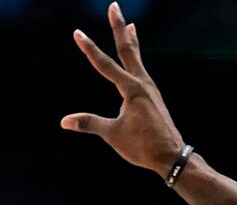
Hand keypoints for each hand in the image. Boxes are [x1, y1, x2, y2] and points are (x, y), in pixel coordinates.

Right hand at [61, 3, 188, 174]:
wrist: (172, 157)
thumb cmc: (143, 146)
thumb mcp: (113, 135)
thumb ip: (89, 124)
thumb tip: (64, 122)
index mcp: (132, 89)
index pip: (105, 64)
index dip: (89, 48)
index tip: (77, 32)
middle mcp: (143, 83)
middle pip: (128, 48)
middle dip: (119, 27)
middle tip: (114, 6)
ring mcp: (150, 88)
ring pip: (137, 57)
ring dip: (131, 39)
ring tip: (129, 24)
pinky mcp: (152, 96)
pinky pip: (142, 70)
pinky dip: (137, 58)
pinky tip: (135, 59)